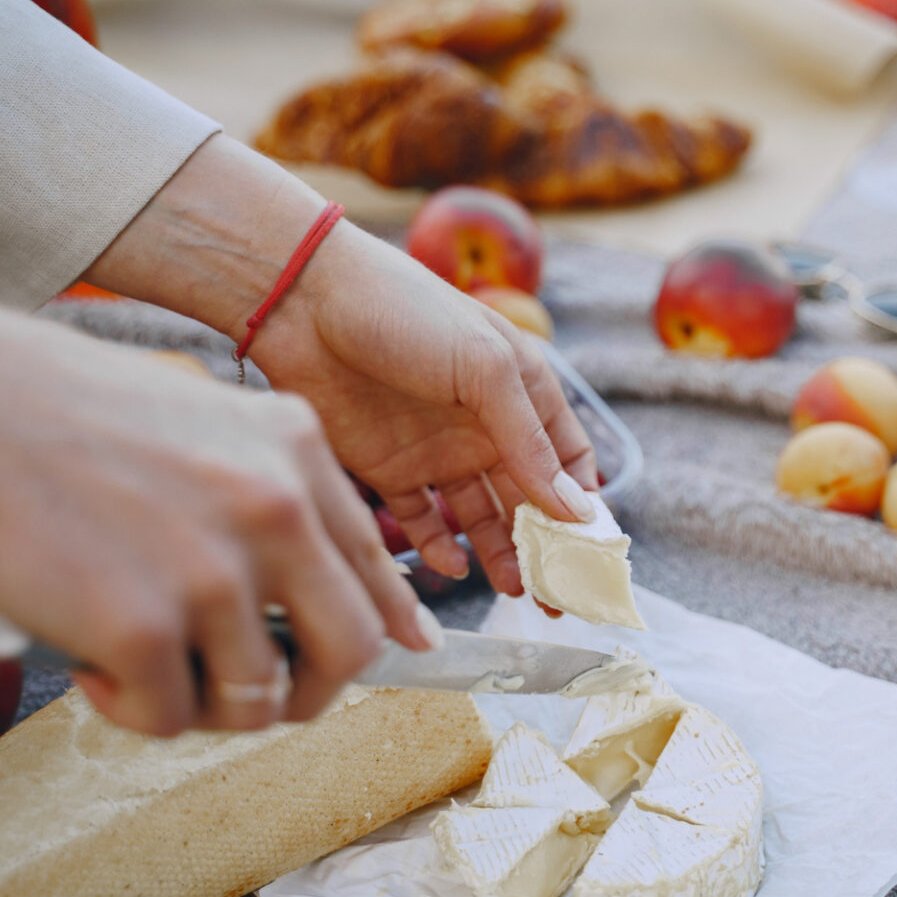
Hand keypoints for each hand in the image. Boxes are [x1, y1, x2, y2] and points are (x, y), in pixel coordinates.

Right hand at [0, 286, 441, 735]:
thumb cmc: (61, 414)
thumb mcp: (204, 422)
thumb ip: (268, 489)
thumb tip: (307, 577)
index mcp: (295, 450)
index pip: (375, 564)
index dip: (390, 622)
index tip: (402, 652)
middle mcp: (276, 507)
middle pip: (348, 647)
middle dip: (310, 690)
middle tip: (257, 694)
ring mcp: (216, 570)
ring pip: (256, 699)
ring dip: (201, 702)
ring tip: (141, 664)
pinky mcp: (146, 628)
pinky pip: (168, 716)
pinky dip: (130, 708)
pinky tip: (91, 662)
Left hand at [88, 136, 598, 595]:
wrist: (304, 299)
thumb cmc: (406, 311)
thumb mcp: (485, 369)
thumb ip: (529, 443)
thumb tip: (576, 510)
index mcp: (521, 392)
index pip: (567, 462)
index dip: (582, 508)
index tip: (592, 555)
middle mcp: (483, 426)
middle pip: (526, 500)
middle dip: (544, 547)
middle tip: (557, 597)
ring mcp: (436, 450)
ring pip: (478, 519)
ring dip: (498, 555)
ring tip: (514, 590)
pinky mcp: (386, 469)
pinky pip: (421, 523)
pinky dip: (438, 548)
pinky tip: (452, 567)